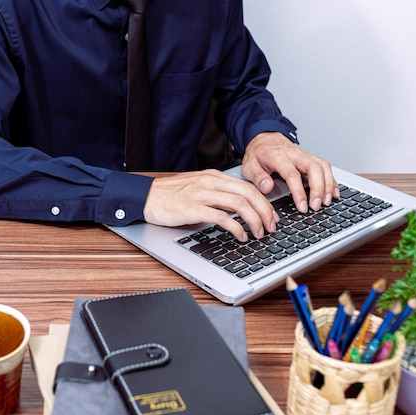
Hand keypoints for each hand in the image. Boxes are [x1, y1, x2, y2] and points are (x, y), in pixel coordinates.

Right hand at [143, 169, 278, 241]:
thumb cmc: (168, 195)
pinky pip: (222, 217)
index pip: (247, 186)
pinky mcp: (193, 208)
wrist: (144, 196)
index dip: (264, 202)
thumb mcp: (196, 188)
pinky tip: (241, 236)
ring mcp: (202, 194)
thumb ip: (215, 193)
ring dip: (254, 220)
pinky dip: (237, 228)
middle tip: (271, 227)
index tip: (271, 216)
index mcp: (213, 176)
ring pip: (240, 204)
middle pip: (249, 193)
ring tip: (259, 233)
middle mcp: (210, 182)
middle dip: (265, 212)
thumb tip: (236, 208)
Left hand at [242, 132, 339, 212]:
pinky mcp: (310, 158)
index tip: (303, 206)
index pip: (292, 174)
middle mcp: (294, 154)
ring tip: (326, 202)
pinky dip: (332, 180)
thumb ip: (258, 177)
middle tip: (317, 206)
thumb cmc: (257, 154)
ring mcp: (304, 155)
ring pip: (322, 166)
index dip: (299, 191)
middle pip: (313, 168)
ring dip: (328, 184)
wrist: (264, 139)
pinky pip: (325, 167)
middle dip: (318, 188)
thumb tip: (268, 188)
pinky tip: (334, 193)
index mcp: (278, 157)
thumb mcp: (249, 165)